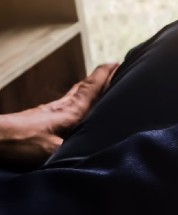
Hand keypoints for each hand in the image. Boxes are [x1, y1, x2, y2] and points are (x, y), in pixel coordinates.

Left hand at [0, 62, 118, 168]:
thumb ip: (77, 149)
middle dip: (100, 77)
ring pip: (74, 95)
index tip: (117, 62)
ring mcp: (49, 112)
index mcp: (71, 111)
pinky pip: (65, 104)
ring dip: (88, 88)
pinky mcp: (40, 119)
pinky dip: (76, 100)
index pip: (92, 87)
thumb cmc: (22, 143)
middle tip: (112, 69)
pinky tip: (74, 109)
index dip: (106, 75)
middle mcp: (62, 107)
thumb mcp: (55, 150)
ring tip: (99, 87)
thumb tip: (97, 152)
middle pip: (84, 87)